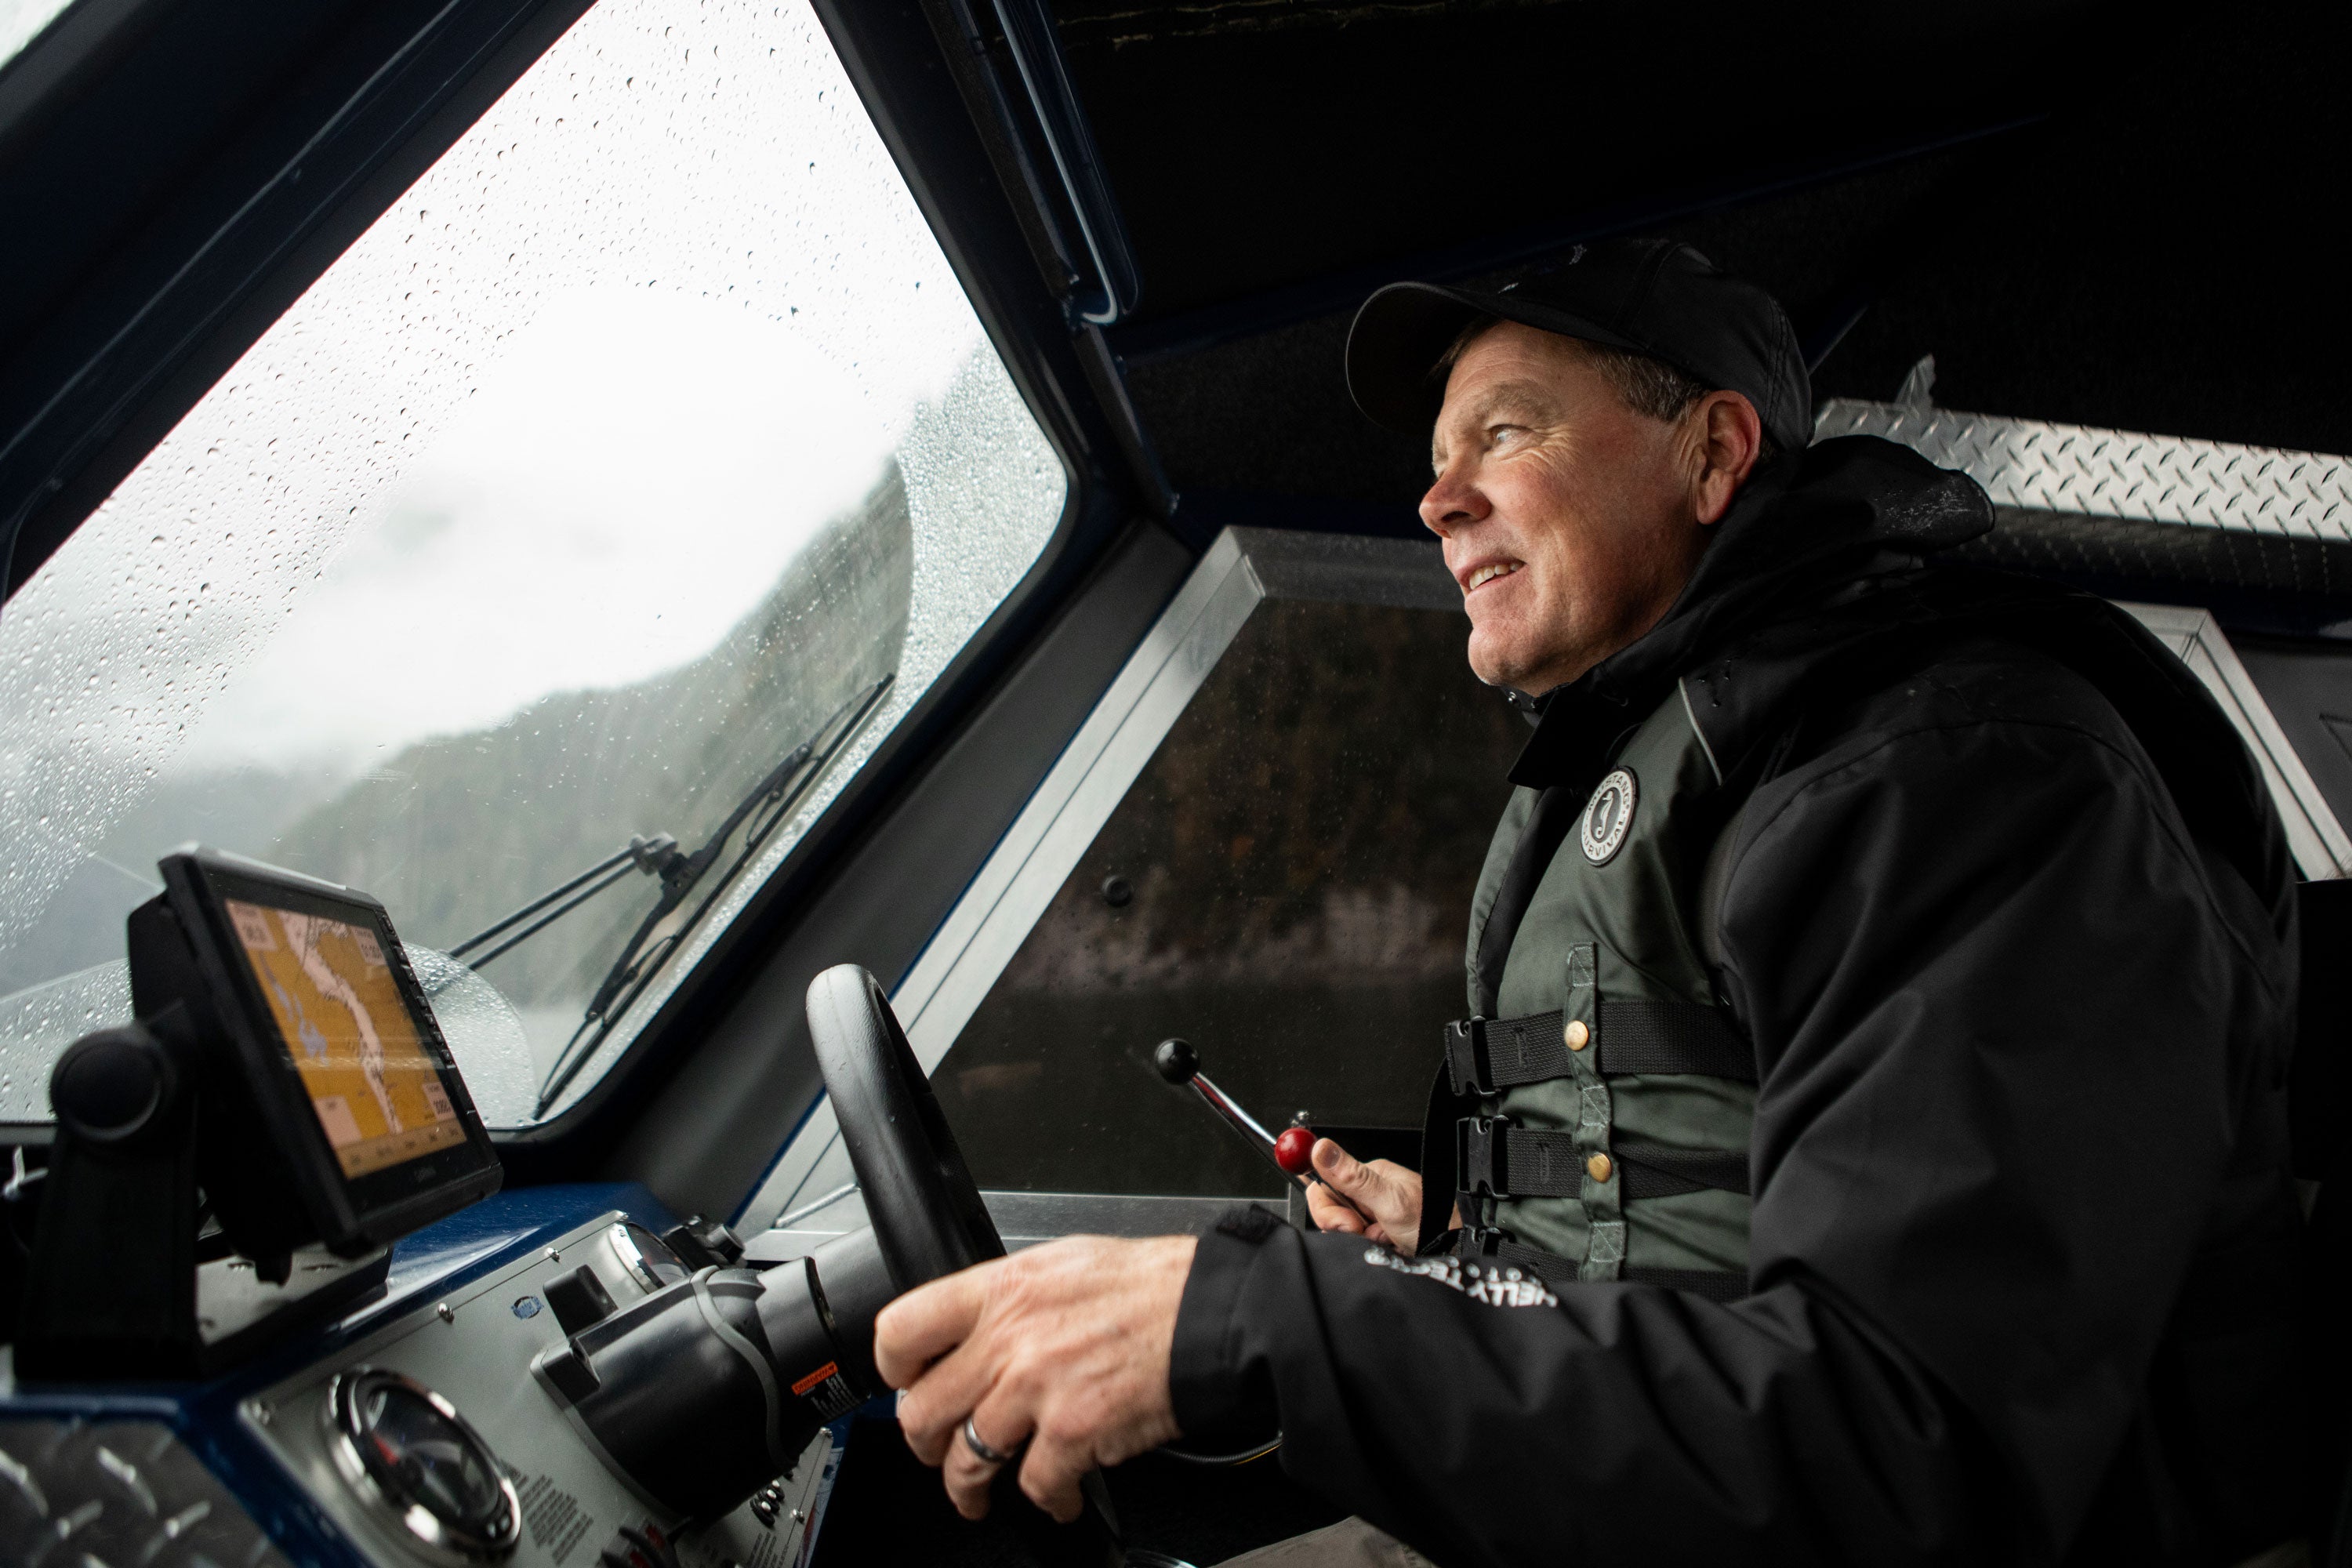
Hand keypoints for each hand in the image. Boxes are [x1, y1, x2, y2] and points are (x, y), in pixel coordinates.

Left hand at [876, 1234, 1195, 1522]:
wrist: (1213, 1313)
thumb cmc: (1154, 1286)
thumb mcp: (1065, 1262)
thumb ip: (1012, 1296)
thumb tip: (980, 1327)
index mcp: (1003, 1288)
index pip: (902, 1328)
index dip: (894, 1368)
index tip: (906, 1383)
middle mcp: (1010, 1337)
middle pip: (924, 1409)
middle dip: (925, 1442)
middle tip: (937, 1447)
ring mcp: (1037, 1388)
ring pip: (965, 1460)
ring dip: (967, 1486)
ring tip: (976, 1492)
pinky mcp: (1072, 1433)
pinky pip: (1033, 1487)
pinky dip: (1045, 1501)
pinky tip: (1058, 1495)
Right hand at [1304, 1138, 1453, 1254]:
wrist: (1454, 1249)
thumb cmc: (1433, 1220)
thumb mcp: (1388, 1199)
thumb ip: (1352, 1178)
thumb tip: (1321, 1149)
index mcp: (1368, 1175)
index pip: (1324, 1186)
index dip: (1328, 1209)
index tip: (1345, 1223)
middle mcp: (1368, 1193)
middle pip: (1332, 1212)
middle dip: (1347, 1229)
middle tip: (1369, 1231)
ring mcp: (1372, 1215)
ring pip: (1343, 1232)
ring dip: (1362, 1241)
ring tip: (1385, 1239)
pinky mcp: (1376, 1235)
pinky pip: (1357, 1245)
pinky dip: (1371, 1250)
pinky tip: (1388, 1246)